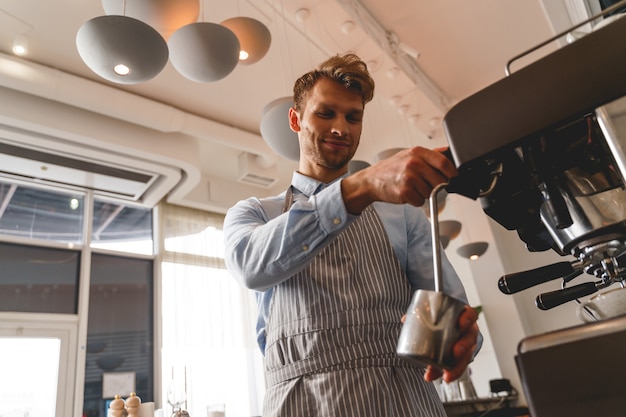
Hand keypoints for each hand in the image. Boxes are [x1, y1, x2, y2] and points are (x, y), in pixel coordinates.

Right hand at [342, 146, 457, 213]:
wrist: (371, 180)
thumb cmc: (392, 168)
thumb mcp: (409, 154)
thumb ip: (430, 154)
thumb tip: (449, 153)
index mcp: (417, 152)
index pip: (444, 163)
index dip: (452, 173)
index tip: (454, 179)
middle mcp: (413, 163)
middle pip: (440, 180)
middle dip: (437, 186)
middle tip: (426, 184)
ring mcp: (408, 178)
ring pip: (431, 193)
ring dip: (424, 194)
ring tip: (412, 187)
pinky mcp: (404, 192)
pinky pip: (420, 201)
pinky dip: (415, 200)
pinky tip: (407, 193)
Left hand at [423, 305, 479, 382]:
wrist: (447, 325)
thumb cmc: (444, 318)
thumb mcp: (433, 314)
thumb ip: (420, 316)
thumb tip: (405, 319)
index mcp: (464, 317)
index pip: (471, 315)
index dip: (468, 319)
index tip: (461, 324)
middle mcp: (468, 332)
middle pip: (470, 339)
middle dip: (464, 346)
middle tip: (455, 352)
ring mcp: (467, 346)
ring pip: (466, 357)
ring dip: (457, 367)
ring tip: (447, 374)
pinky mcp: (460, 358)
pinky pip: (457, 367)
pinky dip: (447, 373)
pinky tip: (436, 377)